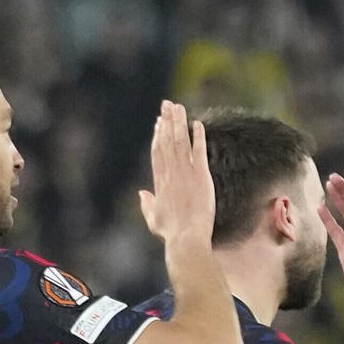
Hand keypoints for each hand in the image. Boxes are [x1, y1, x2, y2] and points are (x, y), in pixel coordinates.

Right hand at [136, 101, 213, 249]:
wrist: (186, 238)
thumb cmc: (170, 233)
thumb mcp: (153, 219)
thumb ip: (147, 204)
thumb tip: (142, 194)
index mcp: (159, 182)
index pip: (158, 152)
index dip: (158, 135)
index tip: (159, 122)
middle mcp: (171, 173)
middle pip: (167, 141)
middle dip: (167, 121)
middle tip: (167, 105)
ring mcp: (185, 174)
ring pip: (180, 142)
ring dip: (179, 123)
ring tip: (178, 107)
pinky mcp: (201, 177)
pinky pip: (199, 152)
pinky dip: (198, 137)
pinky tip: (197, 123)